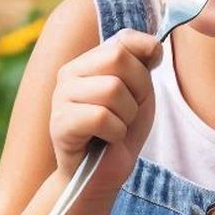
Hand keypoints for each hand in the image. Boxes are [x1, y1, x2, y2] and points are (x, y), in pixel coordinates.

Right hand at [49, 28, 161, 197]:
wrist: (101, 176)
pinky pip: (102, 117)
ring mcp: (61, 96)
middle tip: (127, 112)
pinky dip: (116, 133)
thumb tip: (155, 45)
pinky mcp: (60, 122)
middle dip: (138, 89)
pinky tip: (106, 140)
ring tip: (115, 128)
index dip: (145, 60)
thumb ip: (143, 63)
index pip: (125, 39)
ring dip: (127, 115)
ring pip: (113, 88)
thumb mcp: (140, 91)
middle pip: (119, 58)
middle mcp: (70, 72)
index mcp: (89, 60)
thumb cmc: (120, 131)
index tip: (142, 88)